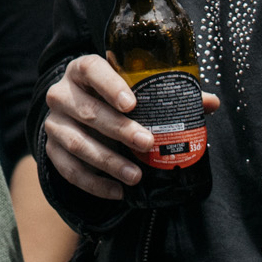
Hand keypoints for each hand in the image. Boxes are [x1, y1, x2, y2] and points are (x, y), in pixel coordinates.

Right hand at [41, 55, 219, 200]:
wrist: (73, 110)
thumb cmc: (112, 97)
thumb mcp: (133, 88)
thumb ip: (169, 94)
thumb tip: (210, 103)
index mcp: (82, 70)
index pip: (92, 70)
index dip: (111, 86)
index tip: (133, 103)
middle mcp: (62, 93)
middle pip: (87, 110)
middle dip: (118, 129)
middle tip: (146, 142)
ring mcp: (54, 122)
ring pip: (77, 143)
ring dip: (108, 161)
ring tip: (136, 175)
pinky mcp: (51, 148)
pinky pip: (69, 169)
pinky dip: (94, 183)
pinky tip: (117, 191)